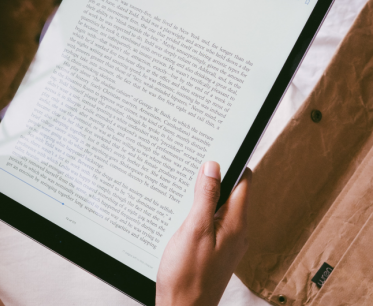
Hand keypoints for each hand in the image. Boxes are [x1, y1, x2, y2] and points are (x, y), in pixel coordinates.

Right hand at [155, 162, 251, 305]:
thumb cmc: (186, 276)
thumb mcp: (193, 230)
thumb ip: (204, 197)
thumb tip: (212, 167)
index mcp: (236, 224)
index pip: (243, 182)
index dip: (232, 163)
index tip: (216, 149)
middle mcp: (237, 232)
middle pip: (231, 193)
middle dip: (214, 177)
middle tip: (193, 165)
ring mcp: (226, 242)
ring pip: (219, 207)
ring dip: (204, 195)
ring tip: (184, 187)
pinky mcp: (215, 250)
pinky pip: (211, 222)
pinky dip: (199, 212)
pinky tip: (182, 213)